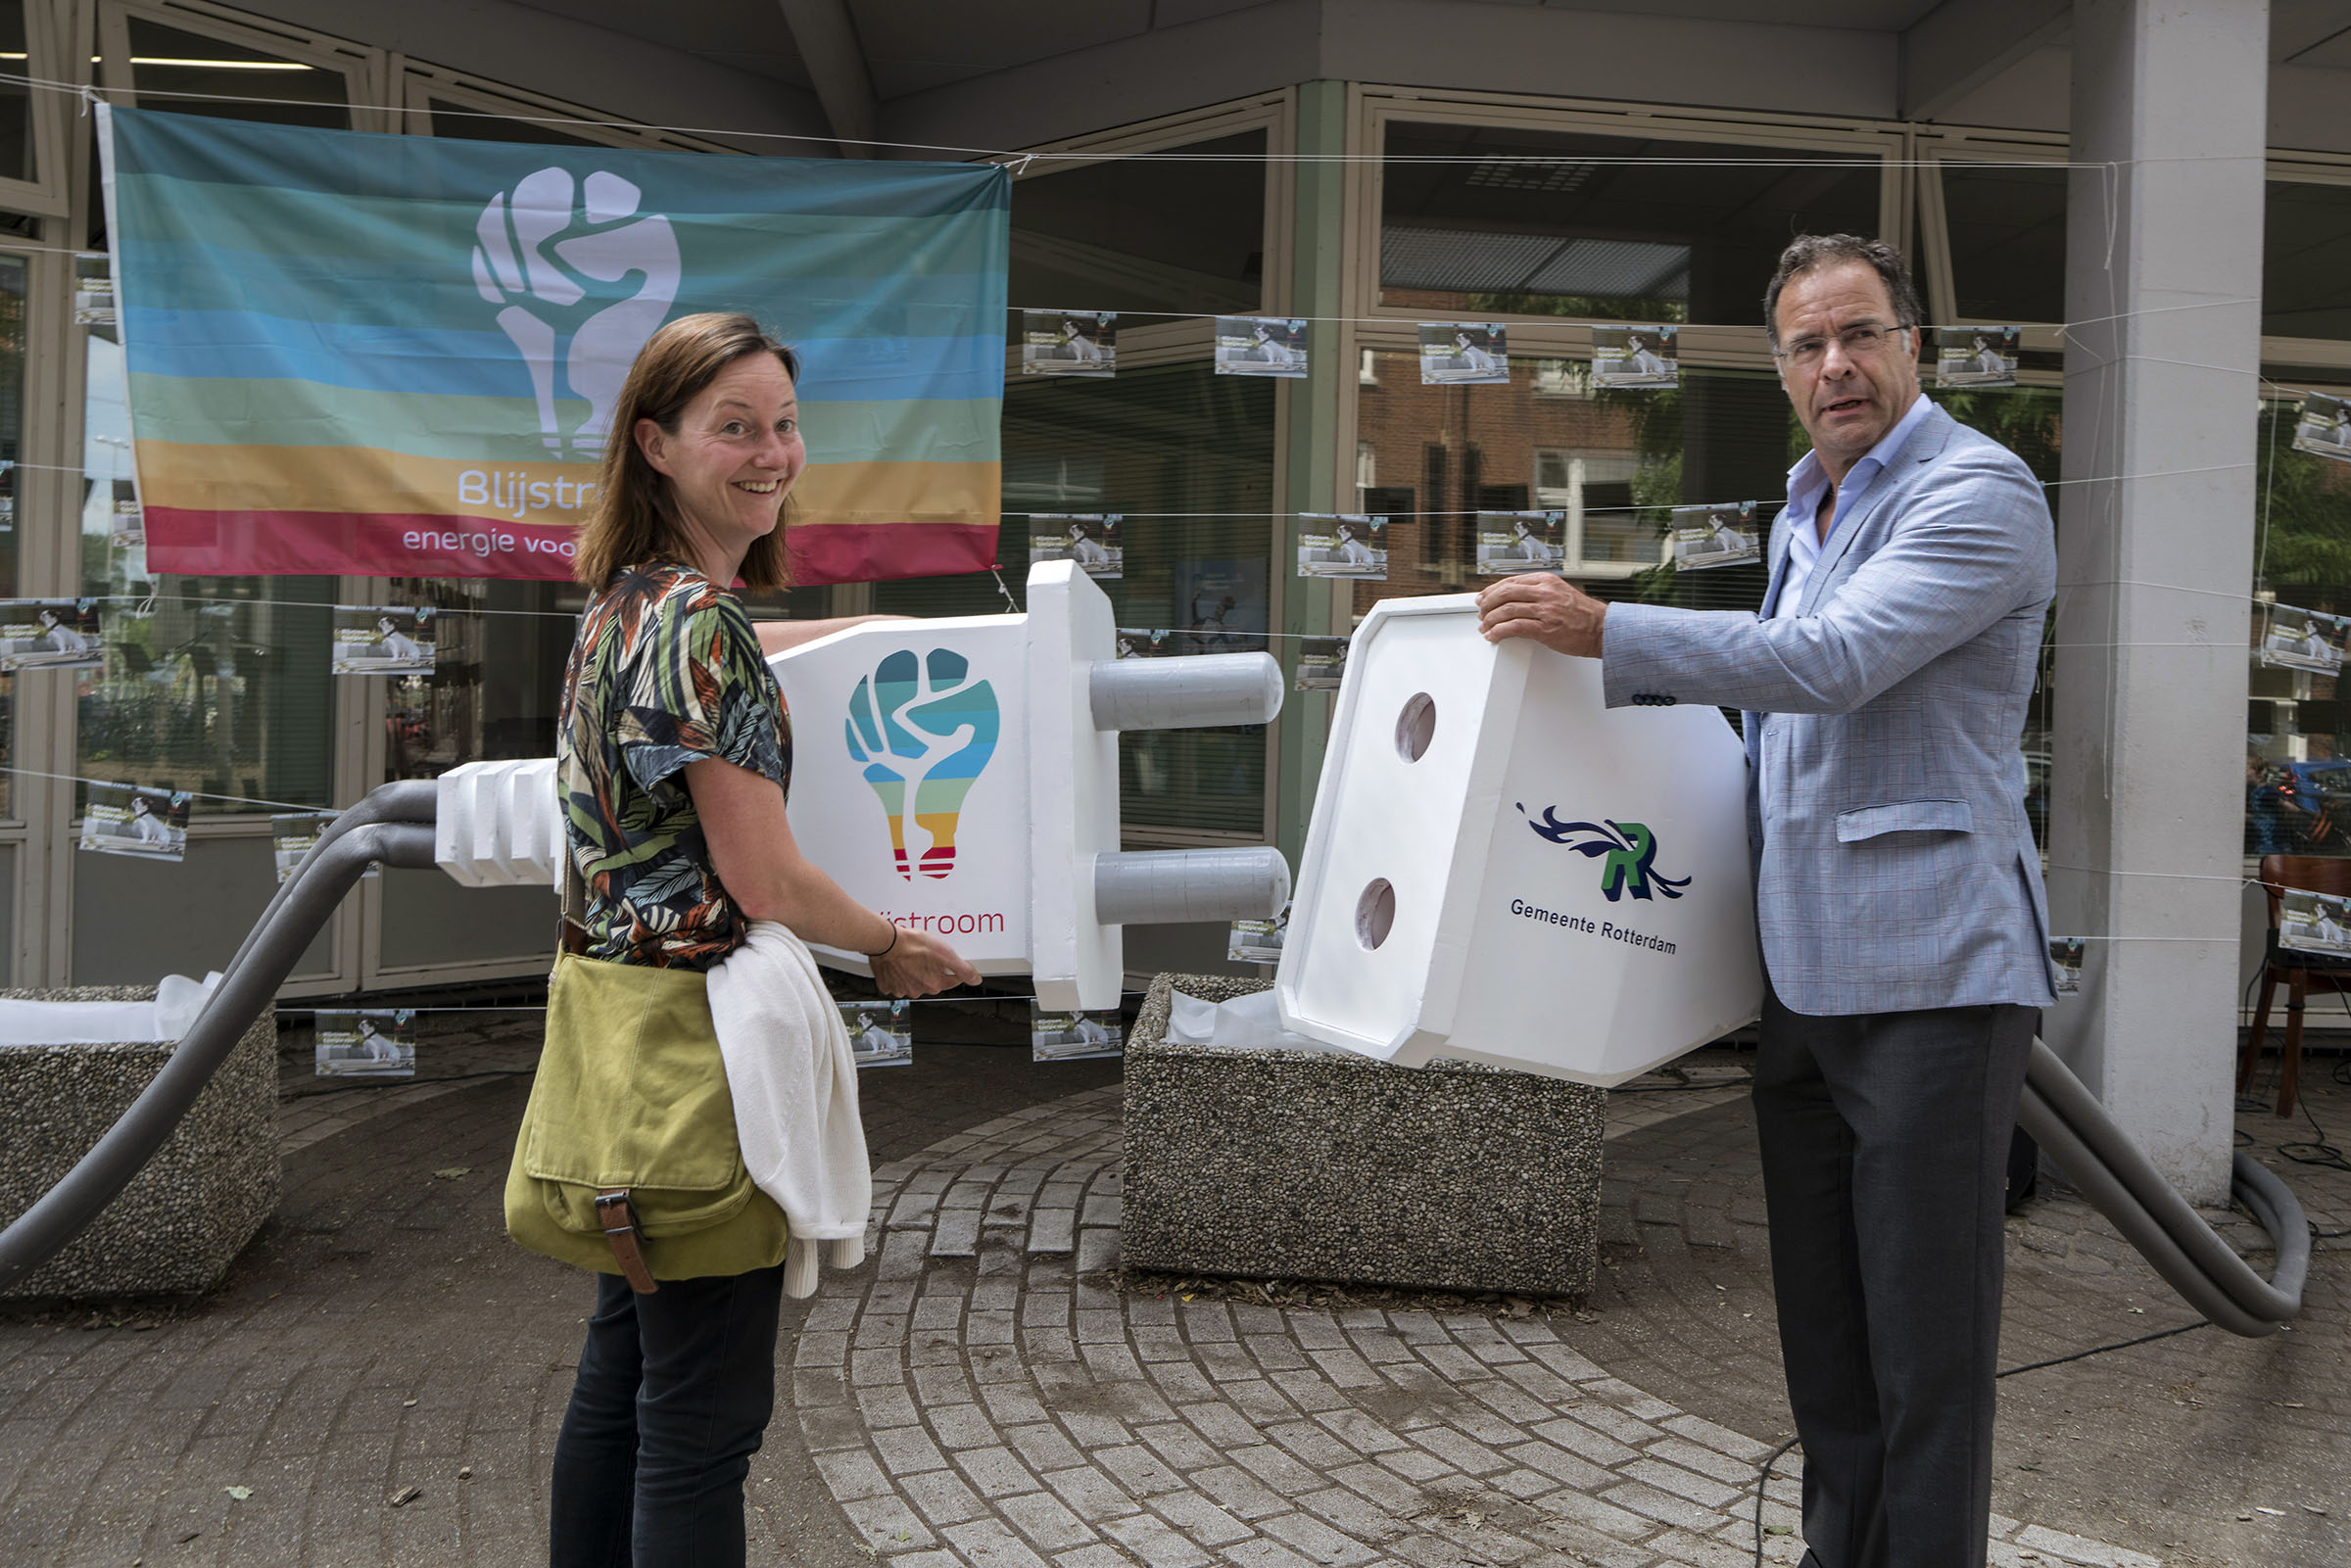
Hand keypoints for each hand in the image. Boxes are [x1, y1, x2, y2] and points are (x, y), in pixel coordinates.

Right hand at [872, 926, 980, 998]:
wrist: (886, 942)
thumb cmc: (911, 945)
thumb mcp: (945, 952)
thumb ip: (962, 969)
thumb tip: (975, 980)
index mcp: (933, 984)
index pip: (952, 981)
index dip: (953, 970)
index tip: (947, 962)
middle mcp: (917, 990)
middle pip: (932, 981)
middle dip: (932, 970)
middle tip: (926, 955)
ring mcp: (901, 988)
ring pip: (914, 981)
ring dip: (915, 972)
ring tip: (912, 957)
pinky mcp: (888, 985)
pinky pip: (897, 981)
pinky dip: (899, 974)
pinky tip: (900, 963)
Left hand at [1475, 573, 1605, 657]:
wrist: (1602, 629)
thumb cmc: (1582, 615)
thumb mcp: (1560, 593)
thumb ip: (1539, 592)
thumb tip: (1513, 598)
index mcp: (1547, 581)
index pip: (1511, 581)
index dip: (1492, 590)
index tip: (1483, 597)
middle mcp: (1544, 592)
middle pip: (1505, 593)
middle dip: (1487, 603)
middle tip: (1481, 612)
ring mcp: (1545, 610)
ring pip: (1506, 610)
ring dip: (1490, 620)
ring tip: (1485, 627)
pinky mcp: (1545, 628)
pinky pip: (1514, 627)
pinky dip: (1499, 632)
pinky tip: (1494, 636)